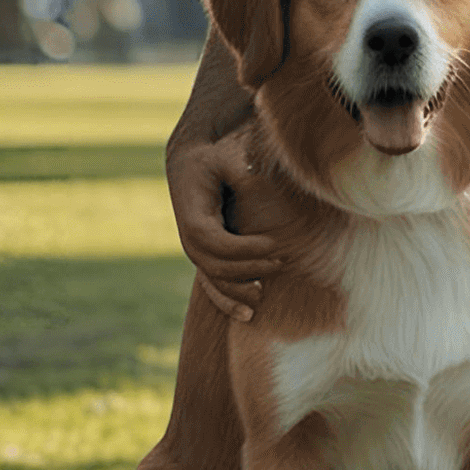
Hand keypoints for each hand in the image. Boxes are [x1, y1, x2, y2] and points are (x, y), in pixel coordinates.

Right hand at [166, 129, 282, 321]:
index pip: (212, 240)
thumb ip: (242, 166)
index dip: (242, 249)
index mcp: (192, 211)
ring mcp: (194, 247)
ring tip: (264, 295)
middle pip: (213, 264)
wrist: (194, 160)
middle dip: (247, 269)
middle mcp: (188, 234)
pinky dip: (227, 300)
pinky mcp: (204, 254)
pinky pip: (212, 284)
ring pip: (212, 279)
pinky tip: (248, 315)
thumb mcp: (229, 154)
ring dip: (237, 291)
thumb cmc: (218, 155)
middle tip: (281, 263)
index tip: (274, 244)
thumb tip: (256, 177)